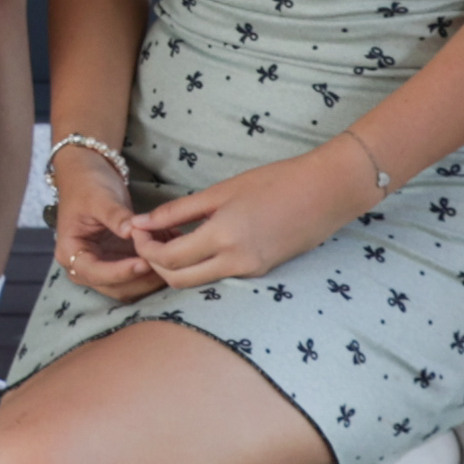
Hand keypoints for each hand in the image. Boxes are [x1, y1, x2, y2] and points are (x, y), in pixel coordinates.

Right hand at [45, 137, 156, 299]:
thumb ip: (115, 216)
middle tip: (164, 261)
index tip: (144, 262)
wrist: (88, 174)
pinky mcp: (121, 263)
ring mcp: (105, 267)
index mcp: (70, 253)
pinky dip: (157, 269)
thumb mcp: (99, 197)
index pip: (95, 273)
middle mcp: (85, 267)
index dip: (120, 272)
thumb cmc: (87, 184)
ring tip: (171, 256)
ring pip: (132, 288)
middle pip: (116, 288)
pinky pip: (141, 276)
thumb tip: (132, 231)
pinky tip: (171, 250)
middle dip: (141, 280)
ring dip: (152, 278)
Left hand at [125, 144, 376, 292]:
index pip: (168, 259)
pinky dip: (199, 265)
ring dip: (176, 266)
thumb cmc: (275, 182)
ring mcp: (250, 271)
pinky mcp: (261, 272)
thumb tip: (141, 223)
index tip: (136, 230)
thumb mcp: (222, 191)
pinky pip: (219, 276)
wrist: (327, 193)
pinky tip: (196, 241)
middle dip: (155, 264)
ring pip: (198, 281)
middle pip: (178, 280)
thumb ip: (179, 210)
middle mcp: (236, 262)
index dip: (145, 248)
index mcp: (223, 237)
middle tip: (147, 238)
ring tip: (170, 237)